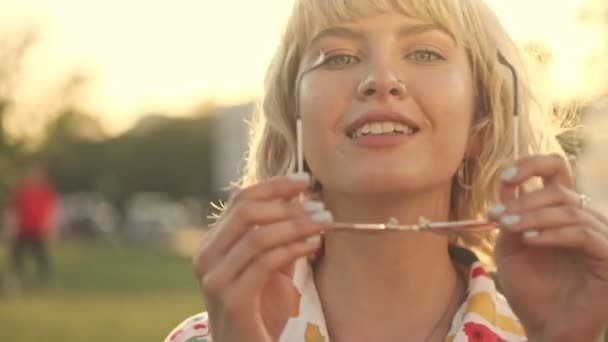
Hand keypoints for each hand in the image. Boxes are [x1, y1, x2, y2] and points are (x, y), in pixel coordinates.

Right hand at [194, 174, 330, 341]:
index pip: (240, 200)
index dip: (274, 185)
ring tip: (325, 223)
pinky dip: (293, 248)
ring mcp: (215, 279)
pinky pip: (265, 262)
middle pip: (246, 211)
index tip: (305, 180)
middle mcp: (207, 257)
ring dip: (297, 225)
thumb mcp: (271, 267)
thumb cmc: (261, 311)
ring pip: (258, 235)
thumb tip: (303, 200)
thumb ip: (280, 236)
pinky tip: (314, 245)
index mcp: (213, 244)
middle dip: (287, 204)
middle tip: (321, 207)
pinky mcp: (232, 300)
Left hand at [490, 154, 607, 340]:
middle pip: (559, 190)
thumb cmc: (530, 290)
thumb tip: (507, 186)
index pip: (556, 171)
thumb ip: (509, 218)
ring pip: (569, 210)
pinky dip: (553, 233)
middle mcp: (585, 218)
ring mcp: (600, 236)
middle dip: (523, 201)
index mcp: (561, 211)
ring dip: (532, 216)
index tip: (505, 177)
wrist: (546, 327)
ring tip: (506, 227)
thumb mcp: (510, 248)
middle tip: (496, 216)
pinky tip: (530, 240)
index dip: (532, 165)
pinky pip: (583, 234)